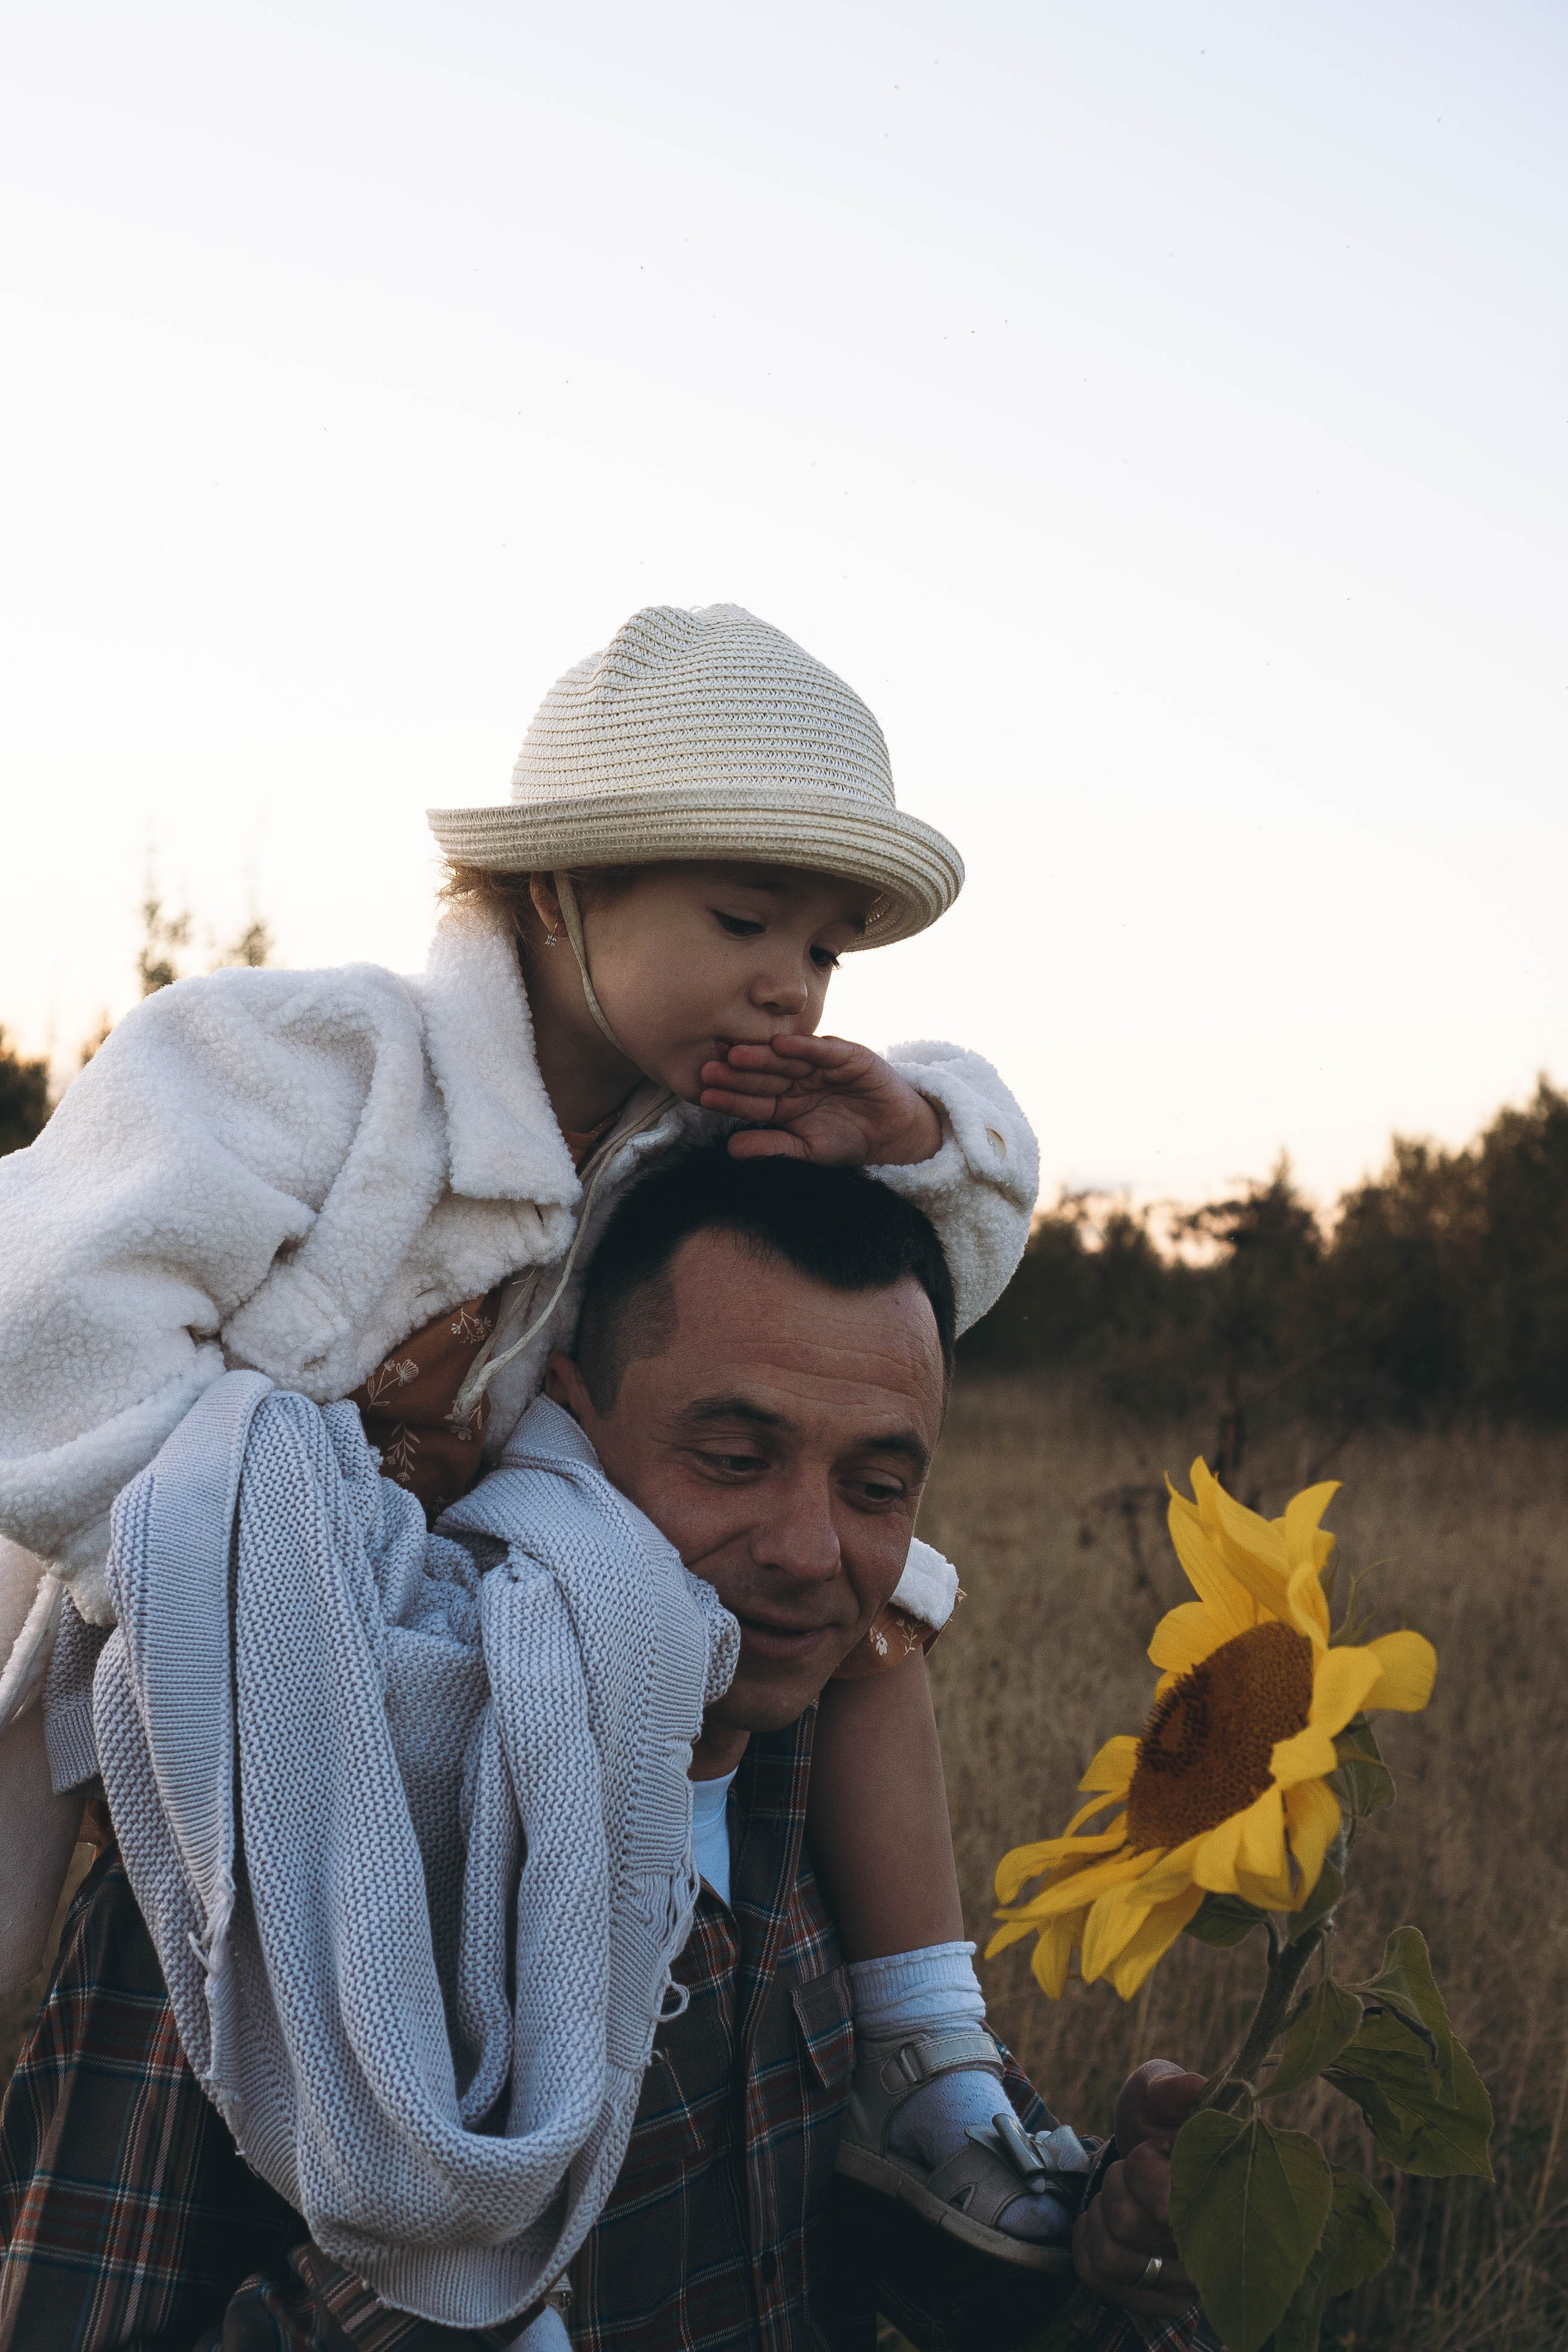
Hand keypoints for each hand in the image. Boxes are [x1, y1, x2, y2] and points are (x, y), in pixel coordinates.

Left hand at [700, 1035, 942, 1166]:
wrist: (894, 1135)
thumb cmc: (847, 1141)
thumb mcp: (807, 1150)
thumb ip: (772, 1147)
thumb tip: (730, 1149)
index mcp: (782, 1103)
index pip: (751, 1100)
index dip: (730, 1097)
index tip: (705, 1096)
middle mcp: (796, 1080)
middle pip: (762, 1075)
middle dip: (737, 1073)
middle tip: (710, 1068)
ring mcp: (819, 1066)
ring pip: (786, 1060)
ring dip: (761, 1055)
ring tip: (735, 1054)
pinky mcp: (846, 1056)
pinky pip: (822, 1050)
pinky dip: (804, 1046)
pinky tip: (781, 1044)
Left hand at [1073, 2060, 1203, 2321]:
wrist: (1151, 2162)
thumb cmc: (1160, 2122)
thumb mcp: (1160, 2090)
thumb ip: (1170, 2086)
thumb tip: (1189, 2087)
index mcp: (1227, 2197)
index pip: (1169, 2205)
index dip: (1147, 2171)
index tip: (1158, 2146)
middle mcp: (1215, 2255)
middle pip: (1129, 2224)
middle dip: (1117, 2184)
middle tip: (1135, 2169)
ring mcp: (1187, 2286)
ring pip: (1110, 2254)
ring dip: (1100, 2213)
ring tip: (1122, 2195)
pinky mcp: (1157, 2303)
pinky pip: (1096, 2274)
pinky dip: (1087, 2239)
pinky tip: (1107, 2221)